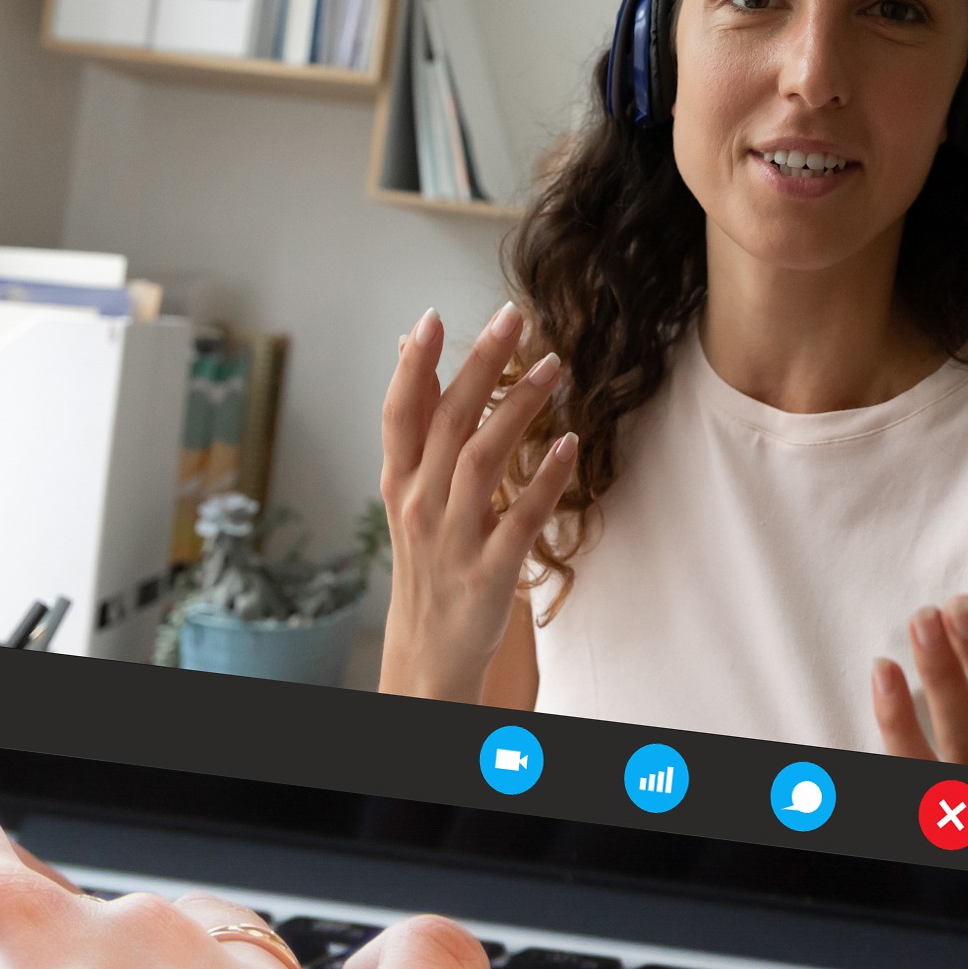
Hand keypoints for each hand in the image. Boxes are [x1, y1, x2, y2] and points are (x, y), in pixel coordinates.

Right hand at [374, 306, 573, 702]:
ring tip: (554, 366)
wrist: (429, 651)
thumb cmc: (428, 562)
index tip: (433, 317)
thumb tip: (412, 350)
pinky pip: (520, 518)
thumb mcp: (410, 494)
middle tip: (513, 318)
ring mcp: (452, 540)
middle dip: (480, 366)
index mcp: (399, 483)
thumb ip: (417, 426)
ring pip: (482, 460)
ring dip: (519, 408)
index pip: (398, 414)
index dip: (412, 366)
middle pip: (447, 423)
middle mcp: (419, 506)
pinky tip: (568, 444)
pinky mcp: (489, 573)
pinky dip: (546, 479)